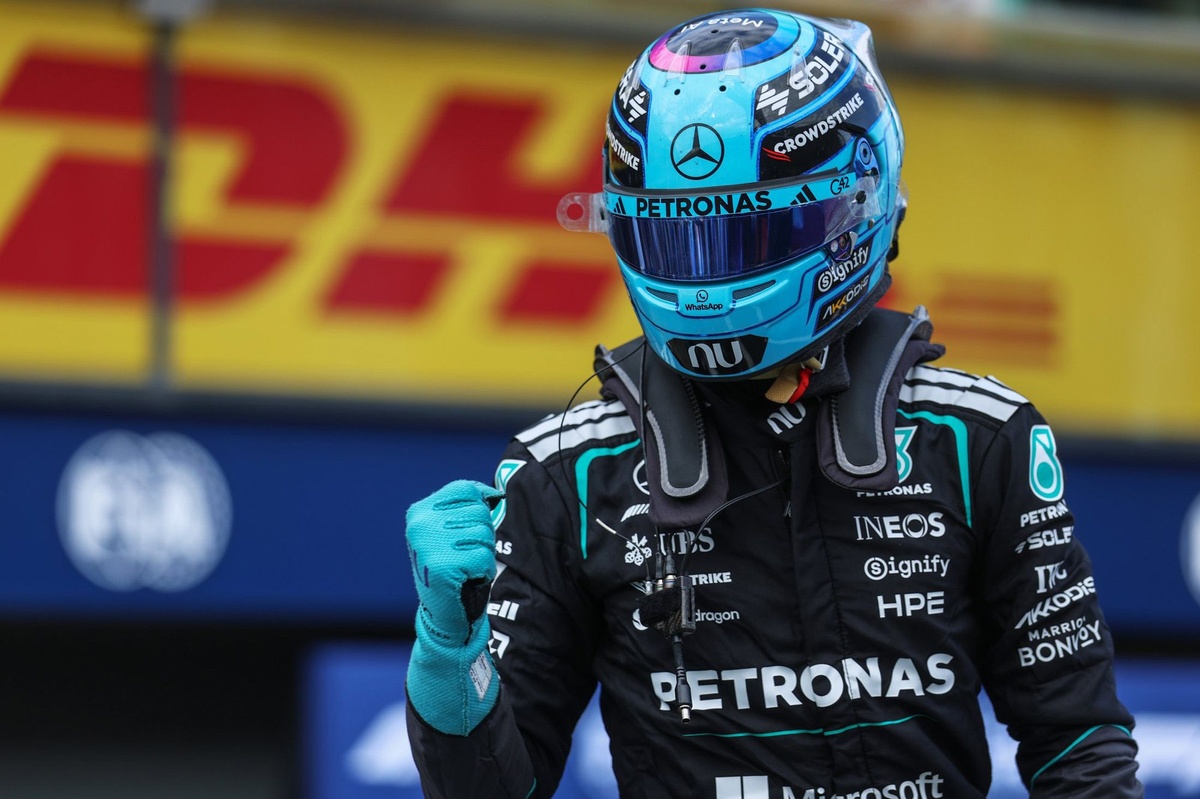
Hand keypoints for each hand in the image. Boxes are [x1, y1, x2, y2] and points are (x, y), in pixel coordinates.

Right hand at [406, 479, 502, 644]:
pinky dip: (483, 570)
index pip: (464, 489)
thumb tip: (495, 493)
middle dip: (482, 534)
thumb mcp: (450, 530)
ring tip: (466, 567)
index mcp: (419, 512)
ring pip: (484, 533)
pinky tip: (468, 578)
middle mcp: (420, 525)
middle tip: (465, 555)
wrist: (442, 614)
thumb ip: (466, 506)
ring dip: (484, 553)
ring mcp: (429, 545)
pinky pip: (484, 557)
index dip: (479, 506)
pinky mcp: (443, 566)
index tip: (468, 530)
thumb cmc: (452, 567)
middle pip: (478, 511)